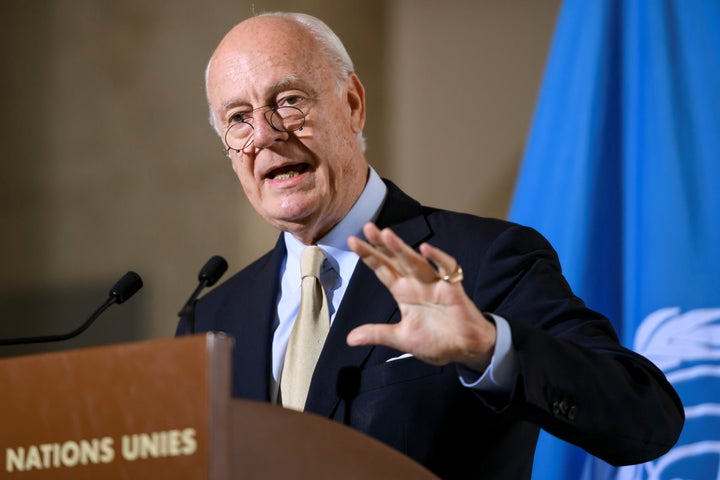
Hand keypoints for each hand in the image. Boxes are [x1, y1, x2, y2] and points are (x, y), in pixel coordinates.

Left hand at [346, 222, 496, 371]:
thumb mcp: (401, 339)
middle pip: (396, 259)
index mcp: (403, 292)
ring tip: (386, 234)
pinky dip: (438, 258)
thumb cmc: (436, 340)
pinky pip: (447, 269)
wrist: (465, 349)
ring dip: (402, 248)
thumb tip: (349, 339)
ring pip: (415, 262)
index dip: (368, 255)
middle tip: (367, 226)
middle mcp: (416, 283)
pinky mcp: (453, 289)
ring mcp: (434, 284)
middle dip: (382, 244)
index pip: (382, 270)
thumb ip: (377, 334)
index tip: (351, 241)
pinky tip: (426, 249)